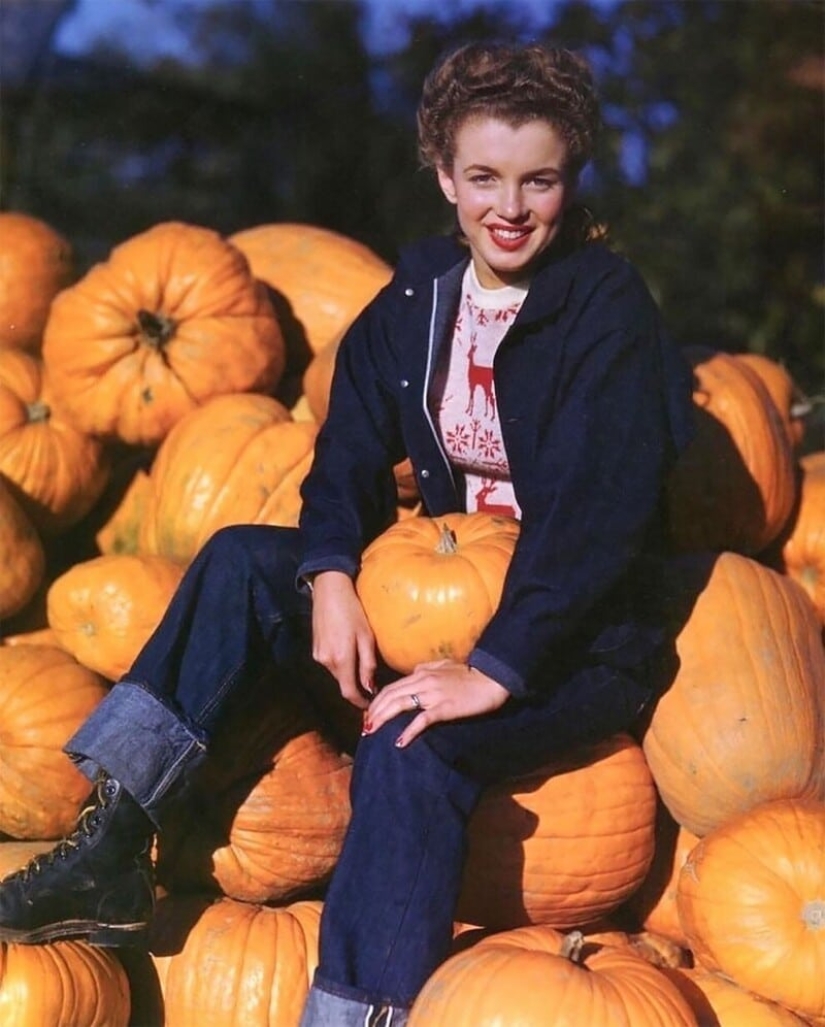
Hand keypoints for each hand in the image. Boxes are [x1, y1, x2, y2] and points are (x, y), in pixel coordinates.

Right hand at [311, 571, 376, 708]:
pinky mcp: (315, 648)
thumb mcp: (366, 637)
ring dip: (349, 673)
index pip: (349, 692)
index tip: (369, 706)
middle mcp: (326, 661)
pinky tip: (349, 650)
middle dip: (356, 687)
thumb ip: (368, 664)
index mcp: (341, 659)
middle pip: (343, 683)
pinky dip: (341, 663)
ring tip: (362, 663)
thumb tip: (370, 687)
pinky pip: (330, 663)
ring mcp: (318, 655)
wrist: (329, 591)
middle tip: (372, 684)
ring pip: (337, 673)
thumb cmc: (352, 611)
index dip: (359, 702)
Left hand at [362, 659, 509, 746]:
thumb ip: (427, 668)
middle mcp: (423, 681)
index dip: (376, 701)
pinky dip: (408, 731)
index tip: (369, 714)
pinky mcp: (444, 707)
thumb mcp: (444, 665)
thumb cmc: (470, 674)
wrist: (491, 679)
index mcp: (422, 672)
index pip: (391, 687)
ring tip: (371, 731)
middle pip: (389, 696)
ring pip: (399, 705)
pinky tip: (399, 742)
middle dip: (373, 711)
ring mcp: (432, 694)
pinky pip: (421, 720)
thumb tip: (414, 671)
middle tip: (364, 727)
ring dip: (382, 719)